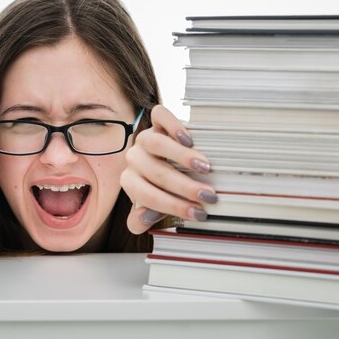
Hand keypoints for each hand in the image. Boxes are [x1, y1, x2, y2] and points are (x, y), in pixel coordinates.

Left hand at [120, 105, 216, 234]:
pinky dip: (173, 126)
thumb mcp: (155, 205)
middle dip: (185, 187)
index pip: (148, 196)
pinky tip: (189, 139)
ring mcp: (144, 138)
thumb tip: (141, 221)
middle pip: (156, 173)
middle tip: (208, 195)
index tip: (198, 212)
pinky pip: (159, 117)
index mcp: (130, 181)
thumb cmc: (163, 186)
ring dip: (182, 157)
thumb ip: (143, 217)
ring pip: (156, 144)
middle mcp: (134, 159)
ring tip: (205, 168)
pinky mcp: (156, 122)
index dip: (173, 206)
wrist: (168, 159)